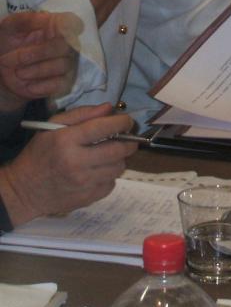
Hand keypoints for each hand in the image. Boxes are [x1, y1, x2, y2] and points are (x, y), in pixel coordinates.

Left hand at [0, 12, 77, 111]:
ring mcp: (68, 64)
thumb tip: (46, 17)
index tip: (56, 29)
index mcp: (56, 27)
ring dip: (33, 70)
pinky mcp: (65, 83)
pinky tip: (28, 84)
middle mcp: (67, 45)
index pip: (73, 23)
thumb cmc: (9, 43)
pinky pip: (59, 84)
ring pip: (60, 66)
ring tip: (17, 72)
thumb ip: (26, 20)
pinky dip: (39, 86)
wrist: (3, 71)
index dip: (68, 26)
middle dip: (33, 54)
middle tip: (7, 59)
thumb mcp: (10, 27)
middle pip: (64, 46)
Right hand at [0, 104, 135, 226]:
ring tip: (107, 156)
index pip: (104, 128)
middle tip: (127, 139)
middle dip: (129, 142)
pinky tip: (97, 172)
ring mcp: (83, 182)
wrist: (25, 189)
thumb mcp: (52, 128)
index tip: (127, 122)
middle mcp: (76, 162)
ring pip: (118, 167)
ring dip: (118, 160)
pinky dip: (109, 176)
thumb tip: (109, 108)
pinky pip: (111, 183)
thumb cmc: (40, 154)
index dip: (122, 122)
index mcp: (66, 140)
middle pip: (118, 150)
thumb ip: (81, 114)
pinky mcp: (88, 197)